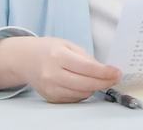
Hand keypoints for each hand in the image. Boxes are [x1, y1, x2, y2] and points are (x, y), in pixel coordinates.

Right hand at [0, 36, 120, 102]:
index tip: (117, 72)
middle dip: (104, 82)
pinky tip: (86, 85)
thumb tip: (103, 70)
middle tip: (115, 78)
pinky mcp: (50, 97)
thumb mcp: (67, 44)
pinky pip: (73, 99)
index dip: (104, 72)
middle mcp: (52, 73)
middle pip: (85, 84)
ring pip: (81, 94)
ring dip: (95, 88)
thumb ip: (85, 57)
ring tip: (100, 80)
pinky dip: (83, 93)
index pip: (86, 67)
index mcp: (58, 55)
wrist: (25, 59)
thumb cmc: (48, 49)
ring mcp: (50, 88)